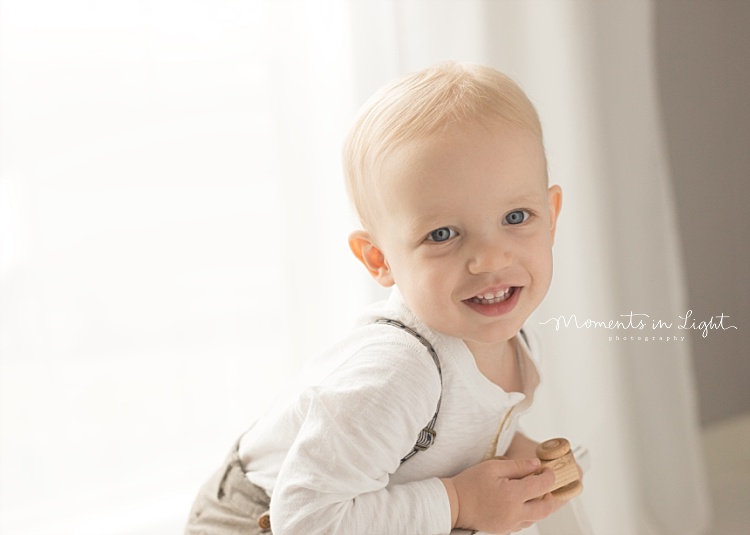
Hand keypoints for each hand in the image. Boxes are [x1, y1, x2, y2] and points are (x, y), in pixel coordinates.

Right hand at [442, 458, 556, 533]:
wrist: (453, 504)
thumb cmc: (470, 483)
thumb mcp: (492, 467)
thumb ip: (517, 466)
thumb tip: (536, 465)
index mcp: (512, 495)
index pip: (542, 486)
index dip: (549, 476)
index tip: (547, 470)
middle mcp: (515, 513)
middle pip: (546, 508)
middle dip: (551, 495)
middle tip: (546, 484)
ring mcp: (510, 524)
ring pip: (536, 517)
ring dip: (540, 505)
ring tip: (533, 491)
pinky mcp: (505, 530)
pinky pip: (524, 523)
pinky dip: (528, 513)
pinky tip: (520, 502)